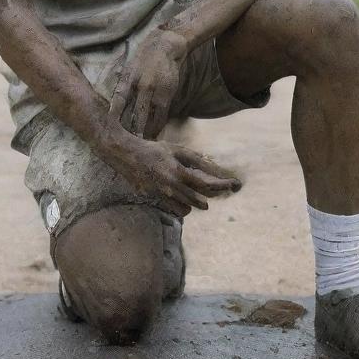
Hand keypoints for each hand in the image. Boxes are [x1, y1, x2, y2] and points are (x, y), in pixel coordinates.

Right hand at [99, 126, 241, 215]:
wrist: (127, 155)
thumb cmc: (154, 150)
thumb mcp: (177, 150)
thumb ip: (196, 159)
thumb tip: (214, 167)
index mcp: (178, 173)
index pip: (206, 185)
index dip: (221, 186)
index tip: (232, 184)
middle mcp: (171, 188)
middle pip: (199, 200)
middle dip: (212, 196)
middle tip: (222, 190)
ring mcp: (162, 196)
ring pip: (187, 209)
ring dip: (196, 203)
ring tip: (201, 195)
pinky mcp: (155, 199)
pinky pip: (175, 209)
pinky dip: (183, 205)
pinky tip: (185, 197)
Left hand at [109, 29, 189, 139]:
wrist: (165, 47)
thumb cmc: (144, 59)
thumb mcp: (129, 68)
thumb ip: (123, 86)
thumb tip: (113, 105)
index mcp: (129, 79)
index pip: (119, 100)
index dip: (114, 115)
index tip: (109, 128)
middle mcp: (142, 86)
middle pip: (135, 114)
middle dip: (131, 131)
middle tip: (126, 145)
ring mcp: (156, 91)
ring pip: (150, 117)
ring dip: (145, 132)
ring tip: (140, 145)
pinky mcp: (167, 95)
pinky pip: (162, 115)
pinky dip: (157, 125)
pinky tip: (154, 134)